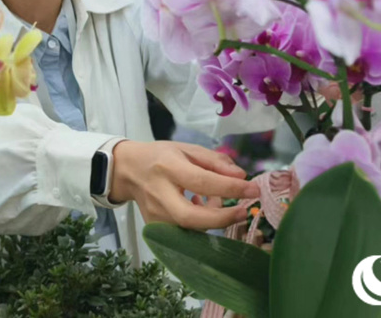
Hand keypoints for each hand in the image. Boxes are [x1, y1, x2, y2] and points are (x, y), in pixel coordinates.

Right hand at [109, 141, 256, 230]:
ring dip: (213, 218)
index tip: (253, 189)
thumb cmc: (160, 156)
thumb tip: (241, 176)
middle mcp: (159, 193)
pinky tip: (201, 206)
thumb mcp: (187, 149)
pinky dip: (201, 221)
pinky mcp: (155, 227)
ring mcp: (155, 214)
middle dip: (223, 218)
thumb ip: (215, 161)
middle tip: (244, 211)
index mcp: (168, 167)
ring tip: (218, 201)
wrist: (127, 170)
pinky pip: (185, 230)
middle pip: (193, 217)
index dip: (230, 188)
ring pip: (191, 228)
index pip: (202, 181)